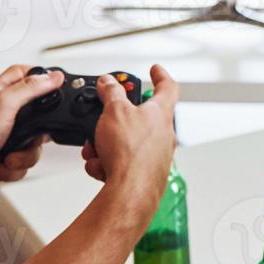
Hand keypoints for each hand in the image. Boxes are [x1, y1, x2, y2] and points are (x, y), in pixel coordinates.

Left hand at [0, 65, 66, 199]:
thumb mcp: (3, 103)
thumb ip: (30, 88)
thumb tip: (53, 77)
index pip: (23, 74)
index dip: (40, 76)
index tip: (53, 86)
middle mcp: (3, 114)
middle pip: (38, 115)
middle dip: (38, 132)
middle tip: (29, 134)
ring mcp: (5, 137)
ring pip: (34, 145)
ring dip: (24, 155)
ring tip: (8, 155)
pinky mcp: (5, 157)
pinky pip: (24, 163)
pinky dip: (14, 168)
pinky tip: (0, 165)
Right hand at [80, 66, 178, 208]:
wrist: (130, 193)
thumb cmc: (131, 153)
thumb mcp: (115, 111)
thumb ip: (111, 93)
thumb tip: (109, 82)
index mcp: (160, 113)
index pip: (167, 86)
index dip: (160, 75)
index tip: (154, 69)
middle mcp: (162, 134)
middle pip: (138, 118)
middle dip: (113, 120)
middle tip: (102, 120)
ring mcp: (154, 156)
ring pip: (124, 142)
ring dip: (105, 144)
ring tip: (96, 150)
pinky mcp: (143, 173)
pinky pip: (120, 162)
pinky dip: (106, 162)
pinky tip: (101, 167)